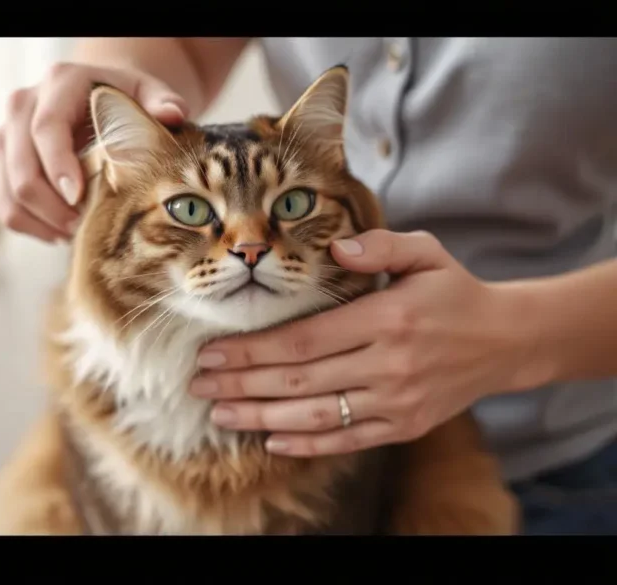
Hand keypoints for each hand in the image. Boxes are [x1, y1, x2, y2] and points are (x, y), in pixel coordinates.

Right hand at [0, 62, 188, 242]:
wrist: (94, 97)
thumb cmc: (123, 98)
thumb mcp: (147, 91)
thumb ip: (161, 100)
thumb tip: (174, 115)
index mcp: (59, 83)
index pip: (46, 128)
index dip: (59, 166)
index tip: (79, 197)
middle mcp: (23, 106)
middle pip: (22, 167)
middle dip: (52, 206)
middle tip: (85, 227)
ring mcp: (6, 136)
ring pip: (9, 192)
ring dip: (42, 221)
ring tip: (76, 233)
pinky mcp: (1, 163)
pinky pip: (5, 206)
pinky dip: (32, 226)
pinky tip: (61, 232)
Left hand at [189, 229, 538, 456]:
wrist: (506, 341)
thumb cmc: (454, 291)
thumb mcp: (425, 253)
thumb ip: (379, 247)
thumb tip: (334, 247)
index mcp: (388, 319)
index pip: (305, 339)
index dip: (254, 349)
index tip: (212, 351)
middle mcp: (390, 364)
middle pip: (300, 380)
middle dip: (242, 383)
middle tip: (199, 383)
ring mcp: (397, 400)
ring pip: (316, 414)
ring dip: (261, 417)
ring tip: (219, 413)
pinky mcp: (404, 425)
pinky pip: (347, 439)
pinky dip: (306, 443)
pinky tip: (270, 439)